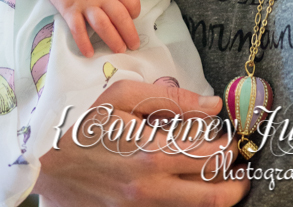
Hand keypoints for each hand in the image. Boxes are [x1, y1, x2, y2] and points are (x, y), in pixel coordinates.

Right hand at [34, 80, 250, 206]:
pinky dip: (189, 205)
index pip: (209, 155)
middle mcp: (152, 188)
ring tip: (226, 184)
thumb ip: (171, 99)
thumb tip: (212, 106)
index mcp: (152, 153)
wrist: (50, 168)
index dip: (228, 148)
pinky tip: (193, 191)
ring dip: (217, 198)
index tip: (232, 140)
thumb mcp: (124, 96)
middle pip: (211, 196)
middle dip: (235, 183)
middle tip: (242, 172)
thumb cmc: (88, 128)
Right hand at [41, 0, 140, 56]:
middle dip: (129, 34)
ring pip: (103, 25)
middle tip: (134, 46)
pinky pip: (78, 30)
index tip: (133, 18)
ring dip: (113, 40)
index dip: (135, 12)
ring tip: (119, 51)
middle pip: (120, 17)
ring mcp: (85, 3)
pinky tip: (89, 53)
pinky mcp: (69, 10)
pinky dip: (84, 43)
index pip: (131, 0)